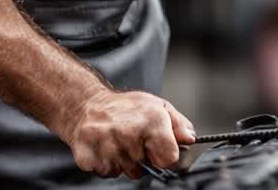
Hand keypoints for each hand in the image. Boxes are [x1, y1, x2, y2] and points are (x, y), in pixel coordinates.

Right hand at [61, 89, 195, 178]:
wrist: (88, 105)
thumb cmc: (126, 107)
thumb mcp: (159, 107)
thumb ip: (178, 124)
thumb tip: (189, 139)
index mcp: (152, 121)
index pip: (169, 159)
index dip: (165, 156)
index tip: (159, 149)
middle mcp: (129, 133)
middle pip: (144, 168)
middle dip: (142, 158)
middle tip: (133, 140)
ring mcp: (107, 146)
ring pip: (124, 172)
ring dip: (123, 162)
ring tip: (118, 142)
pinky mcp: (88, 156)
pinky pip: (105, 172)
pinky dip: (106, 164)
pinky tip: (105, 147)